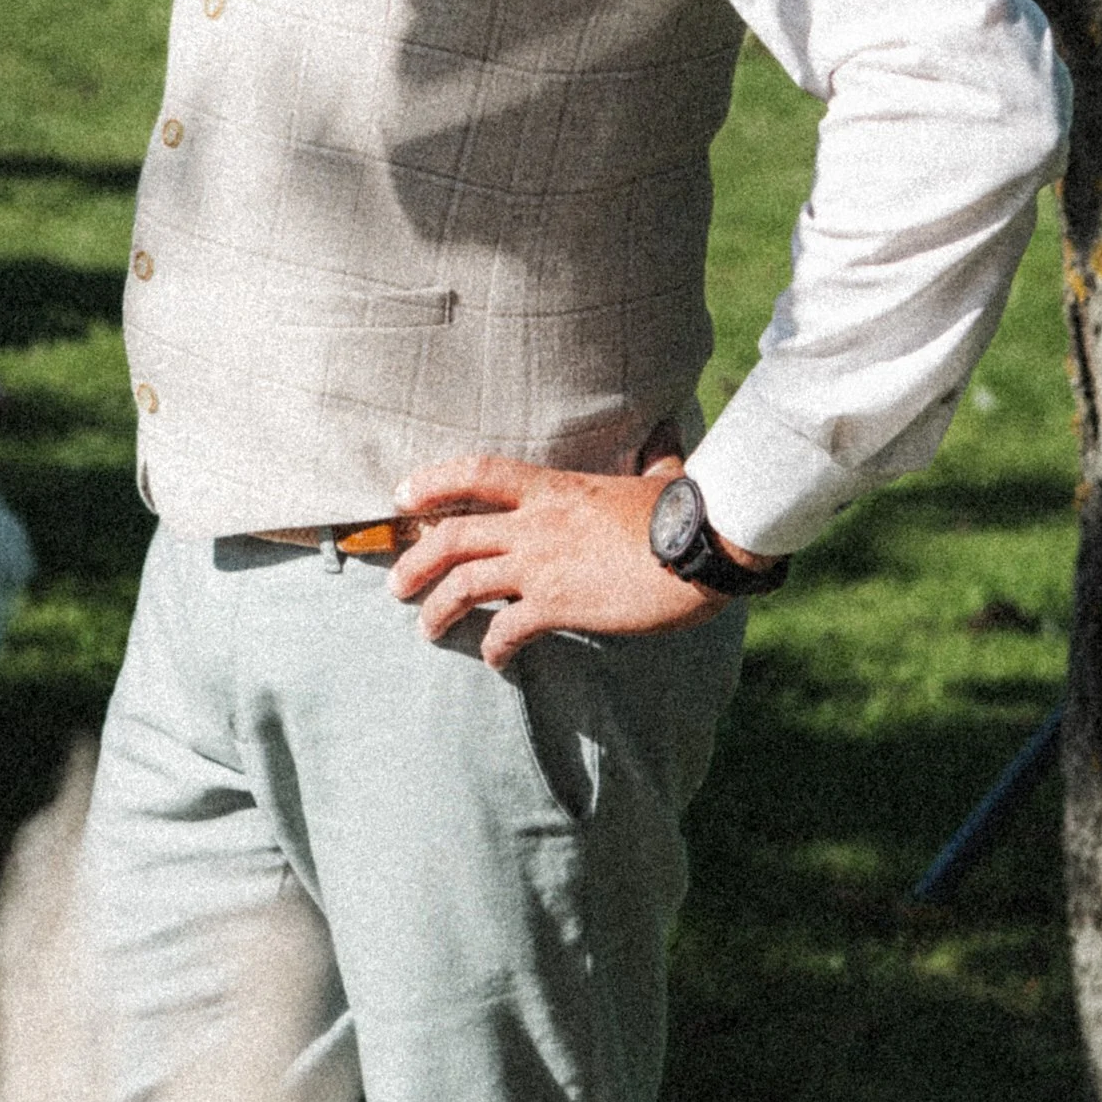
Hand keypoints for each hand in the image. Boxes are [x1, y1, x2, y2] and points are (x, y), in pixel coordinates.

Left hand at [387, 450, 754, 662]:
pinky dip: (494, 646)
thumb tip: (669, 442)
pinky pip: (507, 627)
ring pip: (465, 583)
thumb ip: (653, 463)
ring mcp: (543, 564)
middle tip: (396, 583)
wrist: (704, 545)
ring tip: (425, 628)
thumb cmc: (688, 513)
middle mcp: (536, 523)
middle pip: (453, 535)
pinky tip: (496, 660)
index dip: (433, 481)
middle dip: (415, 560)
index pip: (478, 473)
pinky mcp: (558, 604)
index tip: (402, 494)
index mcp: (555, 488)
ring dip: (437, 608)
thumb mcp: (661, 479)